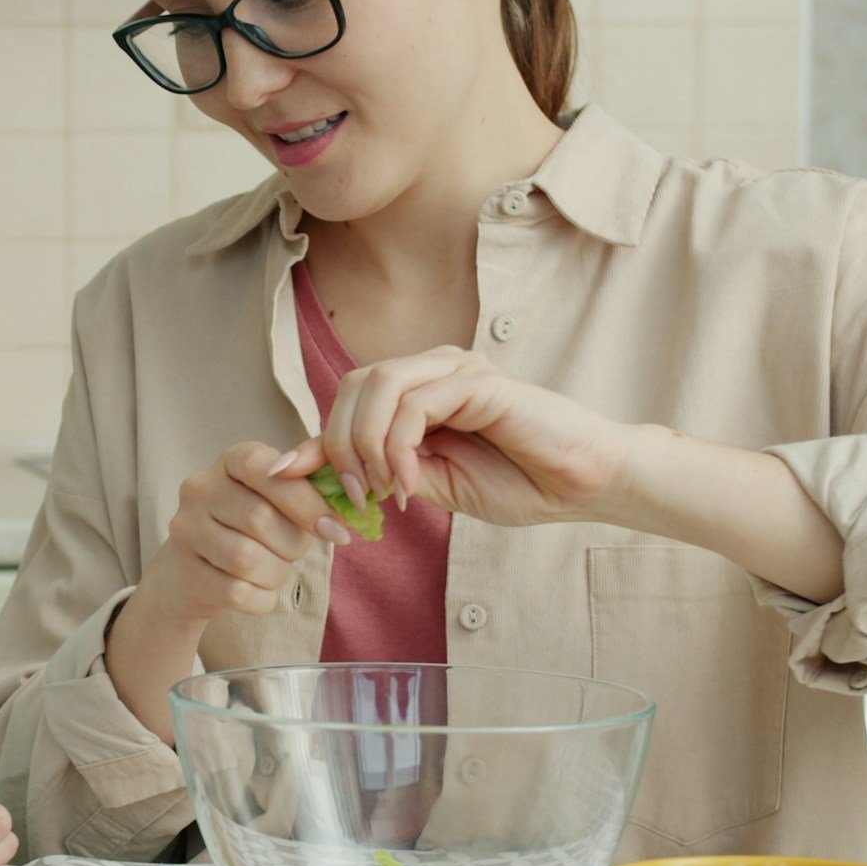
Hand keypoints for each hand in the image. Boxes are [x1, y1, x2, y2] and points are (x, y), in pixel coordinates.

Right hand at [129, 441, 345, 631]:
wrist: (195, 571)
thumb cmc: (252, 527)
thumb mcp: (279, 497)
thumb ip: (313, 484)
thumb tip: (344, 503)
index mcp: (231, 460)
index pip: (265, 468)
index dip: (304, 500)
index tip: (335, 529)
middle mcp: (200, 489)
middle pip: (260, 519)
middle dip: (292, 544)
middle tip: (294, 552)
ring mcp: (185, 530)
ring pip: (246, 559)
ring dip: (276, 573)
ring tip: (274, 570)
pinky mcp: (185, 573)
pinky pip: (238, 593)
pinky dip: (262, 599)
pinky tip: (259, 591)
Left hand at [288, 346, 636, 527]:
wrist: (584, 485)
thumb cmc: (519, 483)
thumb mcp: (432, 484)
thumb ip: (384, 470)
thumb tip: (324, 472)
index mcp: (420, 391)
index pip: (350, 399)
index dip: (313, 436)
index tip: (282, 473)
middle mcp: (434, 370)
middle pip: (352, 386)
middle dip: (337, 443)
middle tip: (354, 495)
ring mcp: (456, 370)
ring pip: (376, 386)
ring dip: (364, 445)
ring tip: (381, 491)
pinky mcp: (478, 382)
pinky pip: (414, 405)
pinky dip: (397, 448)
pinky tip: (408, 484)